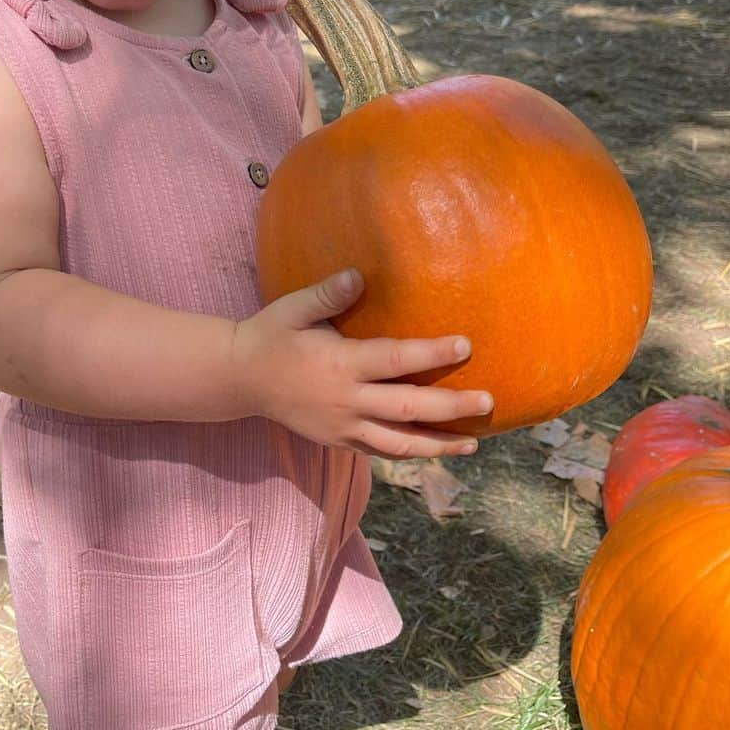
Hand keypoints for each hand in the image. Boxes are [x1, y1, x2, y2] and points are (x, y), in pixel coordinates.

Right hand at [236, 269, 491, 457]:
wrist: (240, 379)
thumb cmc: (270, 335)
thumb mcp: (293, 308)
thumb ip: (327, 294)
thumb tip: (359, 276)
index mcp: (340, 364)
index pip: (395, 360)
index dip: (431, 354)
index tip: (465, 345)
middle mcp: (346, 401)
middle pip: (408, 408)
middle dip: (451, 407)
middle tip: (489, 401)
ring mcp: (343, 427)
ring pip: (399, 443)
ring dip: (439, 443)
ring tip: (474, 442)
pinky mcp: (338, 441)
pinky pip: (381, 452)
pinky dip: (411, 453)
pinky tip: (435, 449)